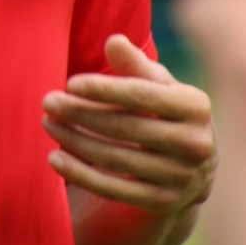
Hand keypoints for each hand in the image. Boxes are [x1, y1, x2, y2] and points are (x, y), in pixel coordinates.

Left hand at [44, 36, 214, 222]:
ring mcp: (181, 178)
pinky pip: (114, 189)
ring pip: (115, 158)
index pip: (142, 95)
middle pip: (125, 127)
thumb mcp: (159, 84)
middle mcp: (196, 144)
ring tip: (48, 125)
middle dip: (80, 113)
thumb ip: (136, 64)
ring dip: (74, 141)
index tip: (70, 83)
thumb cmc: (167, 111)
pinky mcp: (163, 203)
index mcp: (196, 107)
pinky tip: (55, 158)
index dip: (104, 89)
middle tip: (48, 103)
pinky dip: (80, 174)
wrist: (193, 166)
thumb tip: (113, 41)